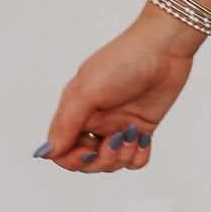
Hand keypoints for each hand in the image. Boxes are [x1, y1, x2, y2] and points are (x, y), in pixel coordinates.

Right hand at [35, 16, 196, 172]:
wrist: (164, 48)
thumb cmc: (123, 61)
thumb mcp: (89, 90)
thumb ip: (68, 123)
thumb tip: (46, 153)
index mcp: (75, 111)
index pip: (62, 150)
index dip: (73, 159)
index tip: (90, 149)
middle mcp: (95, 122)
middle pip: (87, 162)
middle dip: (101, 161)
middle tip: (116, 140)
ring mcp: (118, 125)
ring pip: (111, 163)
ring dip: (121, 157)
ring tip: (133, 134)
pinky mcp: (141, 128)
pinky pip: (135, 158)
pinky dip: (138, 156)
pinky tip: (144, 138)